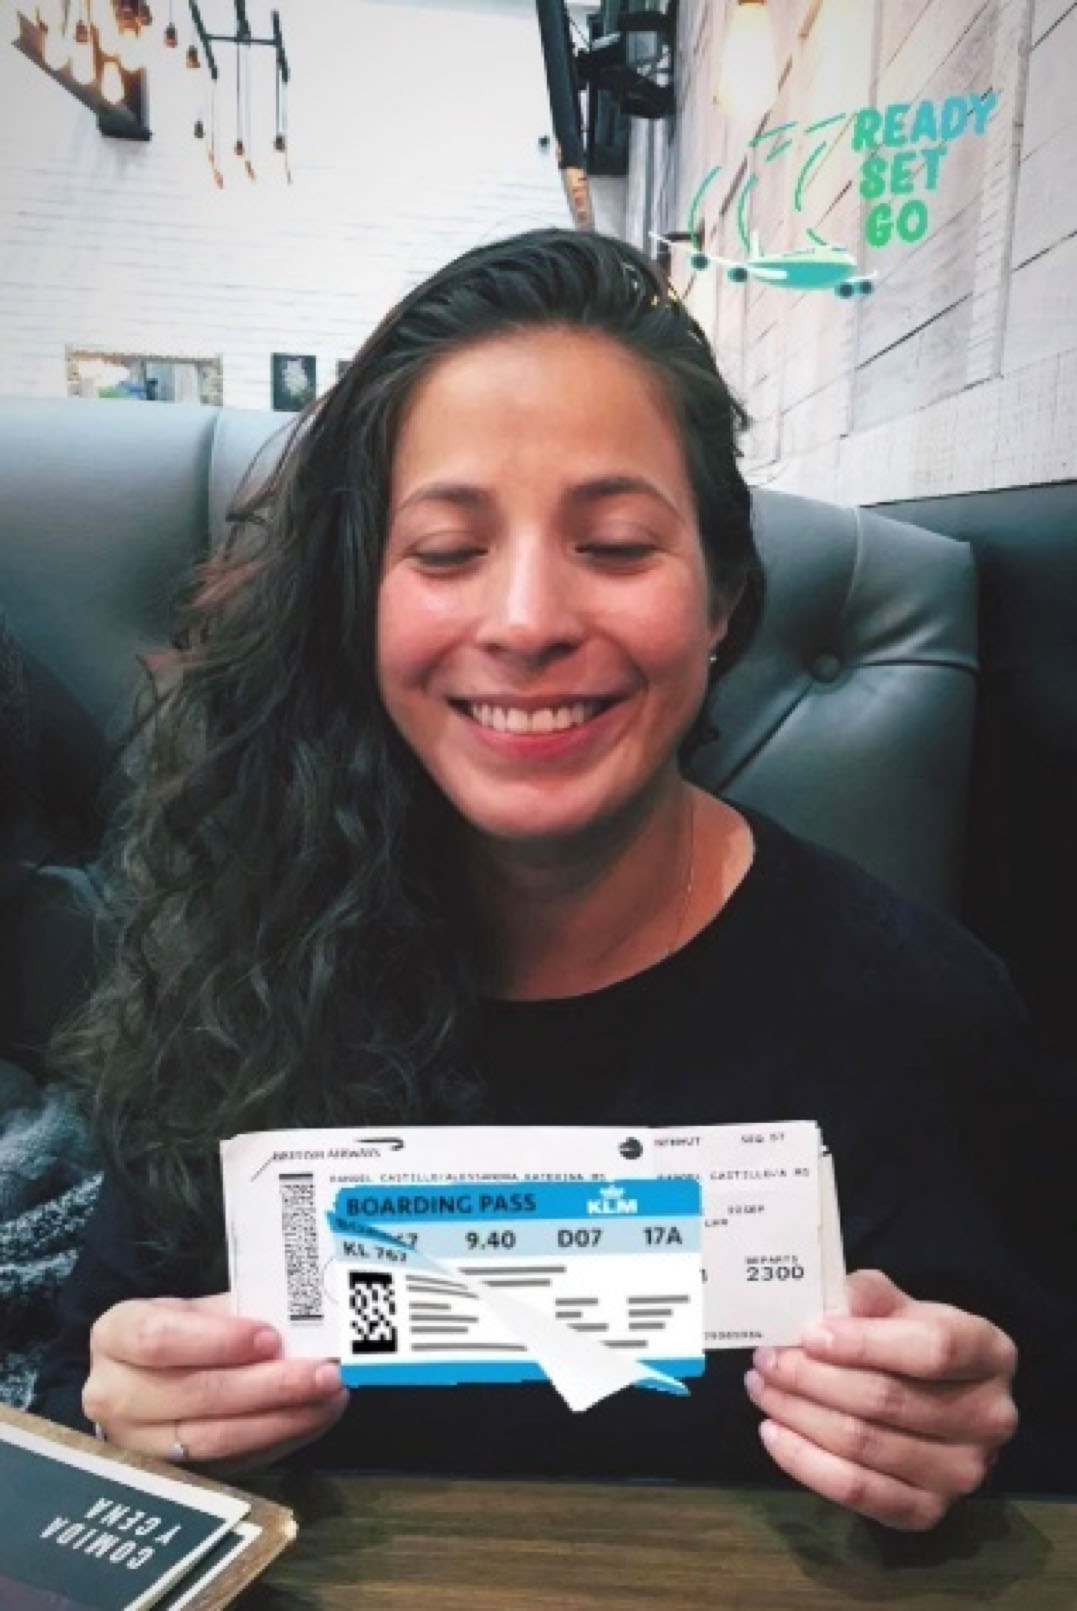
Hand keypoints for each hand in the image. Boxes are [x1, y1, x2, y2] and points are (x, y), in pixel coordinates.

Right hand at [84, 1293, 349, 1473]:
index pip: (159, 1340)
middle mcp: (113, 1396)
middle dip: (268, 1385)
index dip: (217, 1341)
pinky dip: (280, 1439)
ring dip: (281, 1418)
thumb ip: (238, 1313)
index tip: (271, 1336)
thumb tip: (300, 1321)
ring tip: (330, 1396)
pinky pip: (231, 1464)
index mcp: (115, 1336)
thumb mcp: (197, 1309)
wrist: (149, 1379)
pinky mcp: (171, 1478)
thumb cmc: (182, 1333)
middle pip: (194, 1395)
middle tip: (323, 1372)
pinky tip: (315, 1417)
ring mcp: (138, 1446)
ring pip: (213, 1440)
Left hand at [744, 1270, 1017, 1529]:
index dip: (866, 1343)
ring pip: (864, 1444)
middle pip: (888, 1400)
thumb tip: (837, 1299)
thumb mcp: (900, 1306)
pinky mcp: (927, 1513)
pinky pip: (856, 1491)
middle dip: (812, 1377)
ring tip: (761, 1386)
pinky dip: (805, 1461)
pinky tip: (772, 1431)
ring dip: (799, 1413)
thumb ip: (870, 1296)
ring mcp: (962, 1474)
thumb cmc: (912, 1341)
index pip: (932, 1349)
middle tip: (767, 1358)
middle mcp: (990, 1419)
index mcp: (990, 1354)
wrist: (937, 1397)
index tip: (809, 1335)